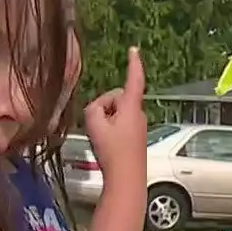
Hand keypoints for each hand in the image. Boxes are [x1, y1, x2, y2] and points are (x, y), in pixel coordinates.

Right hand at [84, 47, 146, 184]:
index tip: (134, 50)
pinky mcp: (135, 139)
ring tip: (103, 141)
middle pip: (116, 98)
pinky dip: (110, 132)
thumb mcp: (94, 124)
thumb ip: (93, 108)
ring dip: (105, 122)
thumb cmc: (113, 152)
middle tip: (99, 128)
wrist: (126, 180)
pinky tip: (107, 148)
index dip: (133, 64)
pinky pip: (118, 126)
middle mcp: (139, 114)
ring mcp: (138, 127)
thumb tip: (97, 110)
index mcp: (131, 107)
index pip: (134, 79)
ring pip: (115, 114)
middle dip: (104, 107)